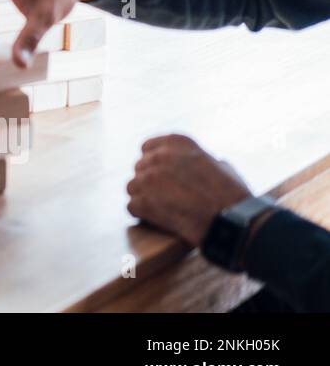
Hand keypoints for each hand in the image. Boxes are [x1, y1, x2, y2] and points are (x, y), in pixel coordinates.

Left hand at [125, 134, 251, 246]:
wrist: (233, 222)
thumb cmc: (232, 196)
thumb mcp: (220, 165)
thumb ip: (198, 159)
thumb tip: (194, 161)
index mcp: (177, 142)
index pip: (148, 148)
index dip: (154, 164)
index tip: (161, 176)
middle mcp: (159, 156)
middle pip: (140, 168)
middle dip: (149, 183)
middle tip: (165, 198)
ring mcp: (148, 178)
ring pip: (133, 187)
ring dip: (144, 198)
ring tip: (162, 210)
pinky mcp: (143, 201)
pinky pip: (132, 207)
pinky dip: (142, 215)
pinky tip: (157, 220)